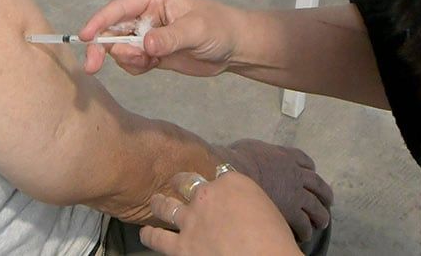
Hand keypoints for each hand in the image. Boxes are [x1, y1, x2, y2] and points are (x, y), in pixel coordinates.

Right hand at [79, 0, 243, 77]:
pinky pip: (133, 62)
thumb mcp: (196, 30)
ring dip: (126, 59)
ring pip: (121, 48)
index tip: (84, 36)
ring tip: (148, 63)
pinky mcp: (153, 53)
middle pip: (113, 29)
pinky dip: (135, 67)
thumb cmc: (219, 28)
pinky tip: (151, 67)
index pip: (120, 8)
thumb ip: (169, 37)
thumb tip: (144, 44)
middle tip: (93, 66)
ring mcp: (149, 35)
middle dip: (102, 46)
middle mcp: (147, 15)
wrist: (235, 47)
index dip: (100, 21)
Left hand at [143, 172, 297, 255]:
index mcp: (232, 182)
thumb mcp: (266, 208)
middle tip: (177, 183)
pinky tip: (146, 233)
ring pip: (166, 206)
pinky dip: (150, 235)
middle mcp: (207, 195)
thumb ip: (247, 203)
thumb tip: (241, 211)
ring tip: (155, 202)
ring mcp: (191, 220)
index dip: (215, 180)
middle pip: (186, 181)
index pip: (218, 174)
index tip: (214, 184)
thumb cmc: (275, 239)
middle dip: (181, 182)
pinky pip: (158, 238)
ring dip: (159, 203)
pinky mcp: (181, 246)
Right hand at [219, 140, 332, 241]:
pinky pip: (303, 222)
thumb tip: (249, 156)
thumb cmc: (237, 159)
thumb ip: (257, 153)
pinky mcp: (291, 211)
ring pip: (315, 205)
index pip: (304, 160)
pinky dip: (306, 230)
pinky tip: (305, 236)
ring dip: (321, 214)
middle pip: (317, 184)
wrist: (235, 174)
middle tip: (328, 200)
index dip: (310, 168)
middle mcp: (295, 174)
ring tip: (323, 222)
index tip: (311, 172)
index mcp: (285, 156)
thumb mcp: (250, 147)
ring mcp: (295, 193)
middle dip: (324, 193)